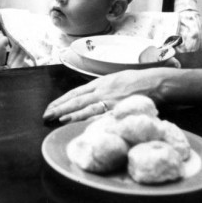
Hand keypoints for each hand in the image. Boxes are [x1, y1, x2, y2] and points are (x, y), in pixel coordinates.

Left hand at [42, 67, 175, 122]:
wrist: (155, 82)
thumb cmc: (137, 81)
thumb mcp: (116, 79)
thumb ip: (103, 87)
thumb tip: (90, 96)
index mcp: (100, 82)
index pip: (75, 92)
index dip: (62, 100)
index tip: (51, 107)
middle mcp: (102, 90)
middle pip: (76, 100)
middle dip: (59, 107)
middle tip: (46, 115)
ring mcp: (109, 100)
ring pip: (85, 108)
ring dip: (69, 114)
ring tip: (56, 119)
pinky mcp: (118, 108)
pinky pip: (100, 116)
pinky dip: (87, 120)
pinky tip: (77, 124)